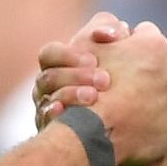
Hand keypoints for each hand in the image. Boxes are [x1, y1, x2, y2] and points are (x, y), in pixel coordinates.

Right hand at [34, 12, 127, 128]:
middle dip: (75, 76)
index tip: (94, 59)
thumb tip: (108, 33)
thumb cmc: (115, 79)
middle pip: (48, 78)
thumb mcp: (114, 51)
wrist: (120, 123)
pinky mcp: (53, 132)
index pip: (49, 54)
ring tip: (94, 96)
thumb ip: (111, 33)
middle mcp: (48, 89)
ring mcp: (48, 110)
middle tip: (104, 80)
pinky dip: (54, 116)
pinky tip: (66, 112)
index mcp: (58, 67)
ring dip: (70, 94)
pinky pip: (46, 123)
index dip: (68, 54)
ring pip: (46, 100)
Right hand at [85, 21, 166, 165]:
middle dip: (145, 72)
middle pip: (161, 64)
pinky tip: (140, 126)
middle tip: (122, 89)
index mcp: (154, 44)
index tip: (116, 61)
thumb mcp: (85, 45)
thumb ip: (105, 27)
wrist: (94, 135)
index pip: (145, 34)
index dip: (128, 47)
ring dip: (154, 97)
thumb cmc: (86, 87)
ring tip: (130, 110)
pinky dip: (160, 121)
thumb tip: (123, 29)